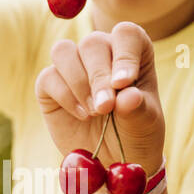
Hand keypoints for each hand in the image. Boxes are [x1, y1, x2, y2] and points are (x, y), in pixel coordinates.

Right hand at [35, 23, 165, 174]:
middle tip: (105, 108)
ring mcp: (74, 66)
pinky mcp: (50, 85)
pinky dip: (64, 96)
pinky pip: (48, 77)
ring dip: (78, 82)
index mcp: (133, 52)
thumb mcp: (145, 123)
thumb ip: (138, 107)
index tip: (123, 83)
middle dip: (99, 77)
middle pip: (92, 43)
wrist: (114, 158)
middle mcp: (103, 52)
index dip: (124, 55)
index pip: (126, 35)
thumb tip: (128, 96)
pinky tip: (82, 115)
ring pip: (64, 51)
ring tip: (94, 112)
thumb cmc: (136, 133)